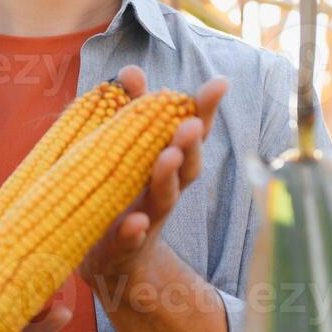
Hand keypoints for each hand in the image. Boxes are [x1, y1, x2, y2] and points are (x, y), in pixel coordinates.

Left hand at [79, 66, 227, 282]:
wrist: (112, 261)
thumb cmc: (124, 194)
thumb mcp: (127, 150)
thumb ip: (132, 111)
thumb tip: (132, 70)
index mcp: (167, 164)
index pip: (190, 134)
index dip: (205, 110)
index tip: (219, 83)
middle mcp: (165, 190)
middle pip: (185, 166)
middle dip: (189, 144)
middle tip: (191, 123)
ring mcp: (147, 219)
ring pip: (163, 198)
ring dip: (167, 177)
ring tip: (168, 156)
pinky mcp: (124, 247)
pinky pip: (131, 239)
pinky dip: (134, 231)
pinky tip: (136, 222)